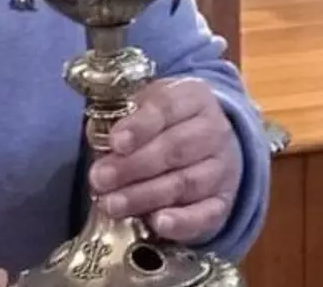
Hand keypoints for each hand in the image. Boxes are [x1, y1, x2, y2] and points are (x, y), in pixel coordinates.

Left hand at [87, 77, 241, 244]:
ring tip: (112, 204)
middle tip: (99, 179)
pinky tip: (158, 223)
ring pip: (186, 183)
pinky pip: (207, 213)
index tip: (115, 143)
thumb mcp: (146, 103)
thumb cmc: (164, 121)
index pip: (166, 107)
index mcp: (193, 97)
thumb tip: (98, 137)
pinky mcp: (224, 201)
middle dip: (132, 167)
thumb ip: (125, 115)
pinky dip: (183, 221)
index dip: (139, 126)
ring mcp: (222, 168)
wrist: (208, 142)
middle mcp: (214, 131)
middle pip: (174, 149)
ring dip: (145, 196)